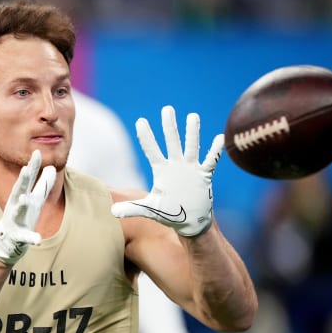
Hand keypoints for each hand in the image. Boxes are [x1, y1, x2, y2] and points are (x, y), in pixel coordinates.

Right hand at [0, 150, 55, 264]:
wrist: (8, 241)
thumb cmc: (23, 217)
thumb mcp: (35, 199)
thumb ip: (44, 184)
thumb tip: (52, 167)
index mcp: (22, 195)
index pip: (29, 179)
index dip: (33, 166)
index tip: (37, 152)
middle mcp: (17, 205)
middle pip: (20, 189)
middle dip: (23, 179)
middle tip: (26, 167)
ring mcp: (15, 220)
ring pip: (18, 211)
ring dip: (21, 205)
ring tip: (24, 199)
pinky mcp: (17, 236)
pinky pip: (24, 237)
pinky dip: (31, 238)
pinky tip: (37, 240)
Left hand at [111, 105, 223, 236]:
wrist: (190, 222)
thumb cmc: (168, 213)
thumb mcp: (150, 209)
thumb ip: (132, 208)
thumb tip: (111, 212)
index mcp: (161, 170)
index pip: (152, 149)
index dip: (146, 136)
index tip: (140, 121)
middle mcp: (175, 165)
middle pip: (172, 141)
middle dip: (169, 126)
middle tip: (167, 109)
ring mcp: (190, 168)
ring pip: (191, 147)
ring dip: (192, 133)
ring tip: (192, 116)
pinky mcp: (204, 176)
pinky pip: (210, 161)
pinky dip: (215, 151)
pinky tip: (219, 138)